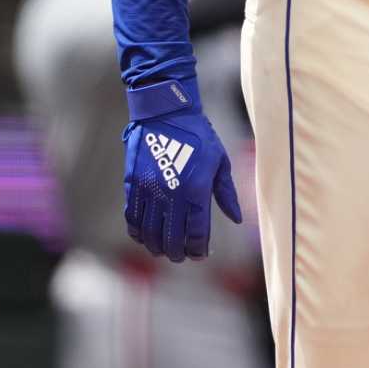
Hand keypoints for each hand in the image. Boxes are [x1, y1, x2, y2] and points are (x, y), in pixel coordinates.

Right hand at [122, 76, 242, 262]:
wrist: (166, 111)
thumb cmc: (198, 135)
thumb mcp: (220, 161)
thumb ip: (227, 193)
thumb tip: (236, 219)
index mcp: (196, 190)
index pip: (196, 233)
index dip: (198, 248)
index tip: (201, 254)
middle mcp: (172, 194)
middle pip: (172, 238)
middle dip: (178, 253)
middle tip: (182, 256)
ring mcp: (149, 190)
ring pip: (149, 232)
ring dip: (157, 246)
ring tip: (163, 251)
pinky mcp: (133, 184)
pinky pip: (132, 217)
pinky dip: (137, 232)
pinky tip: (144, 237)